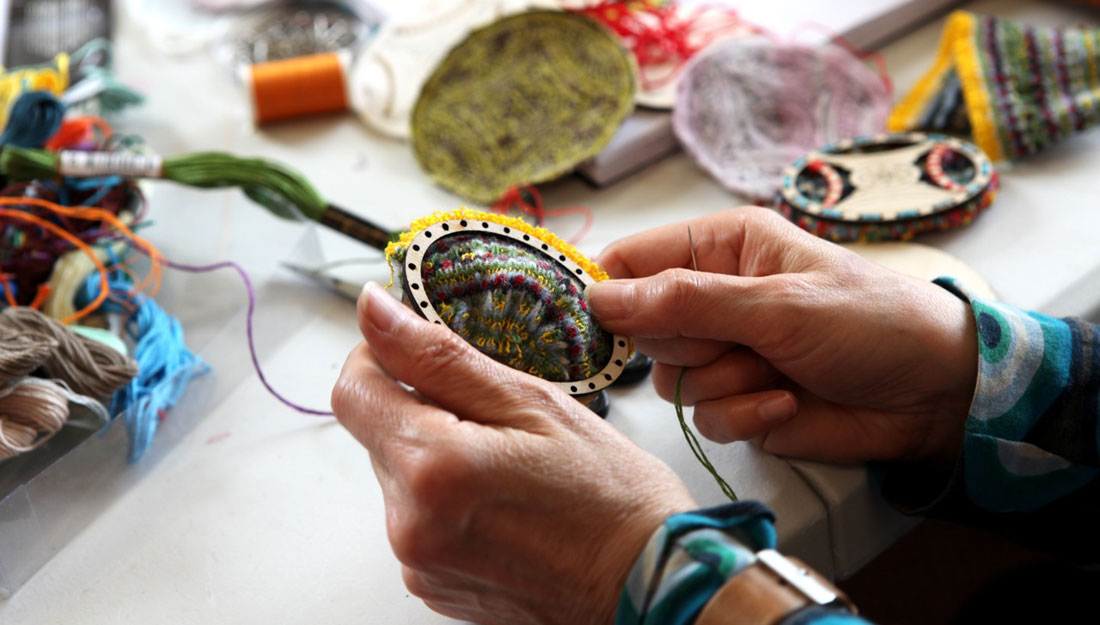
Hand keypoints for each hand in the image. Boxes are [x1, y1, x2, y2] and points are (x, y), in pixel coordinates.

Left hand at [332, 283, 696, 624]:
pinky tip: (503, 501)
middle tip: (495, 414)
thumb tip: (374, 311)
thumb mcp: (533, 404)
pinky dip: (447, 498)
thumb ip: (440, 357)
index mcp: (432, 467)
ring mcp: (418, 562)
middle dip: (421, 407)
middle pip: (376, 433)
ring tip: (508, 464)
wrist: (648, 585)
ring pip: (399, 475)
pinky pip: (418, 519)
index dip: (377, 355)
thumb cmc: (609, 497)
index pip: (352, 389)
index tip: (418, 348)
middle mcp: (410, 523)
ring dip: (436, 454)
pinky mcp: (432, 584)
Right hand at [588, 207, 977, 467]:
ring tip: (778, 370)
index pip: (632, 260)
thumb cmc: (868, 323)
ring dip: (724, 383)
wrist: (934, 396)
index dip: (607, 290)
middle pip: (644, 328)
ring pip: (671, 380)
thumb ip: (683, 304)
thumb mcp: (775, 304)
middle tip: (738, 340)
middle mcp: (714, 297)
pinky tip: (788, 401)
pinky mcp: (740, 401)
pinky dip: (744, 414)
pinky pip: (703, 417)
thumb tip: (598, 298)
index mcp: (720, 248)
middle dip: (689, 345)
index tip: (589, 322)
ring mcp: (725, 352)